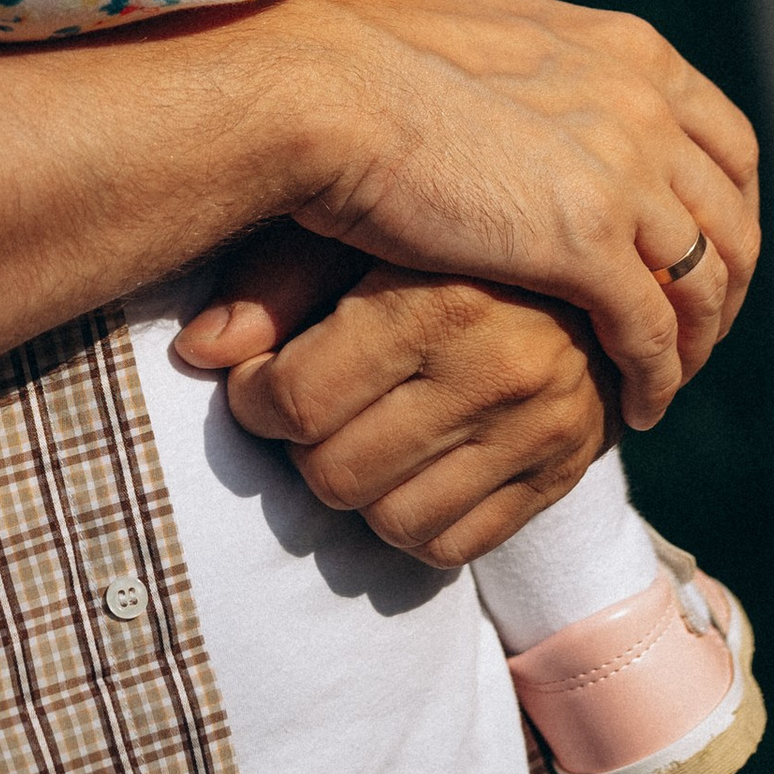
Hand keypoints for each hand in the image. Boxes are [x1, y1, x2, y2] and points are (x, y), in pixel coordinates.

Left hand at [173, 227, 613, 563]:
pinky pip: (452, 546)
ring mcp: (538, 427)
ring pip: (391, 522)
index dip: (255, 400)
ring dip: (357, 488)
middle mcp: (496, 368)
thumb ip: (276, 284)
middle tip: (309, 408)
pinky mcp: (562, 469)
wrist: (577, 240)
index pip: (298, 402)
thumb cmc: (439, 228)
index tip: (262, 378)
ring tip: (356, 434)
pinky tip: (406, 466)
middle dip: (302, 447)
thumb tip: (196, 351)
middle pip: (335, 473)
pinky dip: (412, 522)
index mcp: (437, 298)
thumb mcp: (358, 227)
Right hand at [277, 0, 758, 432]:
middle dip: (729, 282)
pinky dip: (655, 377)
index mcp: (628, 49)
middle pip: (732, 212)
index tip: (706, 253)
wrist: (324, 84)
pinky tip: (636, 410)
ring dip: (696, 341)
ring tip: (668, 382)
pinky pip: (652, 332)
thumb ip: (534, 69)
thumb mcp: (487, 37)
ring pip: (704, 281)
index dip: (728, 205)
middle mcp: (644, 103)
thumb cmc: (368, 57)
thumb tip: (522, 81)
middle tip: (701, 334)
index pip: (726, 139)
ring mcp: (624, 171)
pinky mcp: (588, 241)